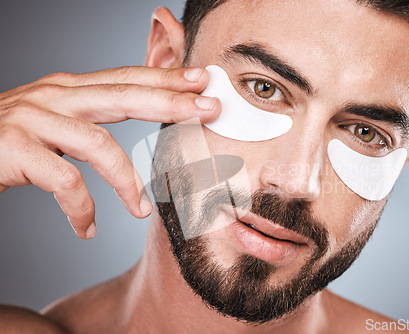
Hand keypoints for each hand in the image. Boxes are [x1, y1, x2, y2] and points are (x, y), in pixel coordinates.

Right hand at [0, 66, 219, 238]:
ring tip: (141, 210)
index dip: (165, 77)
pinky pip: (64, 182)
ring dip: (126, 180)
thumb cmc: (12, 141)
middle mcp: (53, 96)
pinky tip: (88, 229)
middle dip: (170, 102)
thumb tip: (141, 111)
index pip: (126, 77)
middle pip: (123, 95)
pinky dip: (81, 210)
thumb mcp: (57, 118)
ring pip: (97, 143)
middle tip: (208, 109)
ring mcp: (32, 119)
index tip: (202, 80)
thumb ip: (94, 114)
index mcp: (69, 88)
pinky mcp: (13, 148)